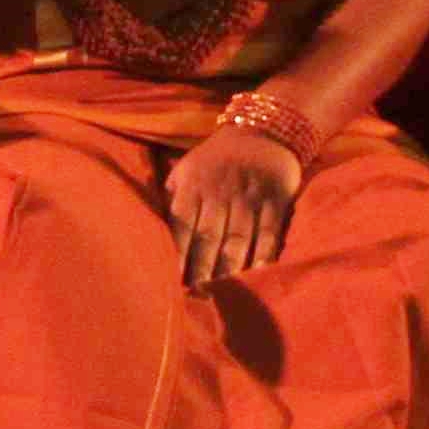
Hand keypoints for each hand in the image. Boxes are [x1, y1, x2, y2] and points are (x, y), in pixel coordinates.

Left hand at [167, 127, 303, 290]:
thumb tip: (152, 233)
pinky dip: (263, 256)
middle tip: (196, 297)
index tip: (171, 281)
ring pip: (238, 239)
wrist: (263, 131)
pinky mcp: (276, 200)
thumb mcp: (186, 169)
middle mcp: (220, 190)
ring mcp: (249, 195)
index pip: (181, 223)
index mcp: (193, 183)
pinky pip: (268, 233)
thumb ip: (171, 198)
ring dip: (229, 269)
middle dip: (201, 269)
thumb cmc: (216, 159)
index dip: (177, 253)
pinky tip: (256, 277)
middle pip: (209, 236)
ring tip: (221, 295)